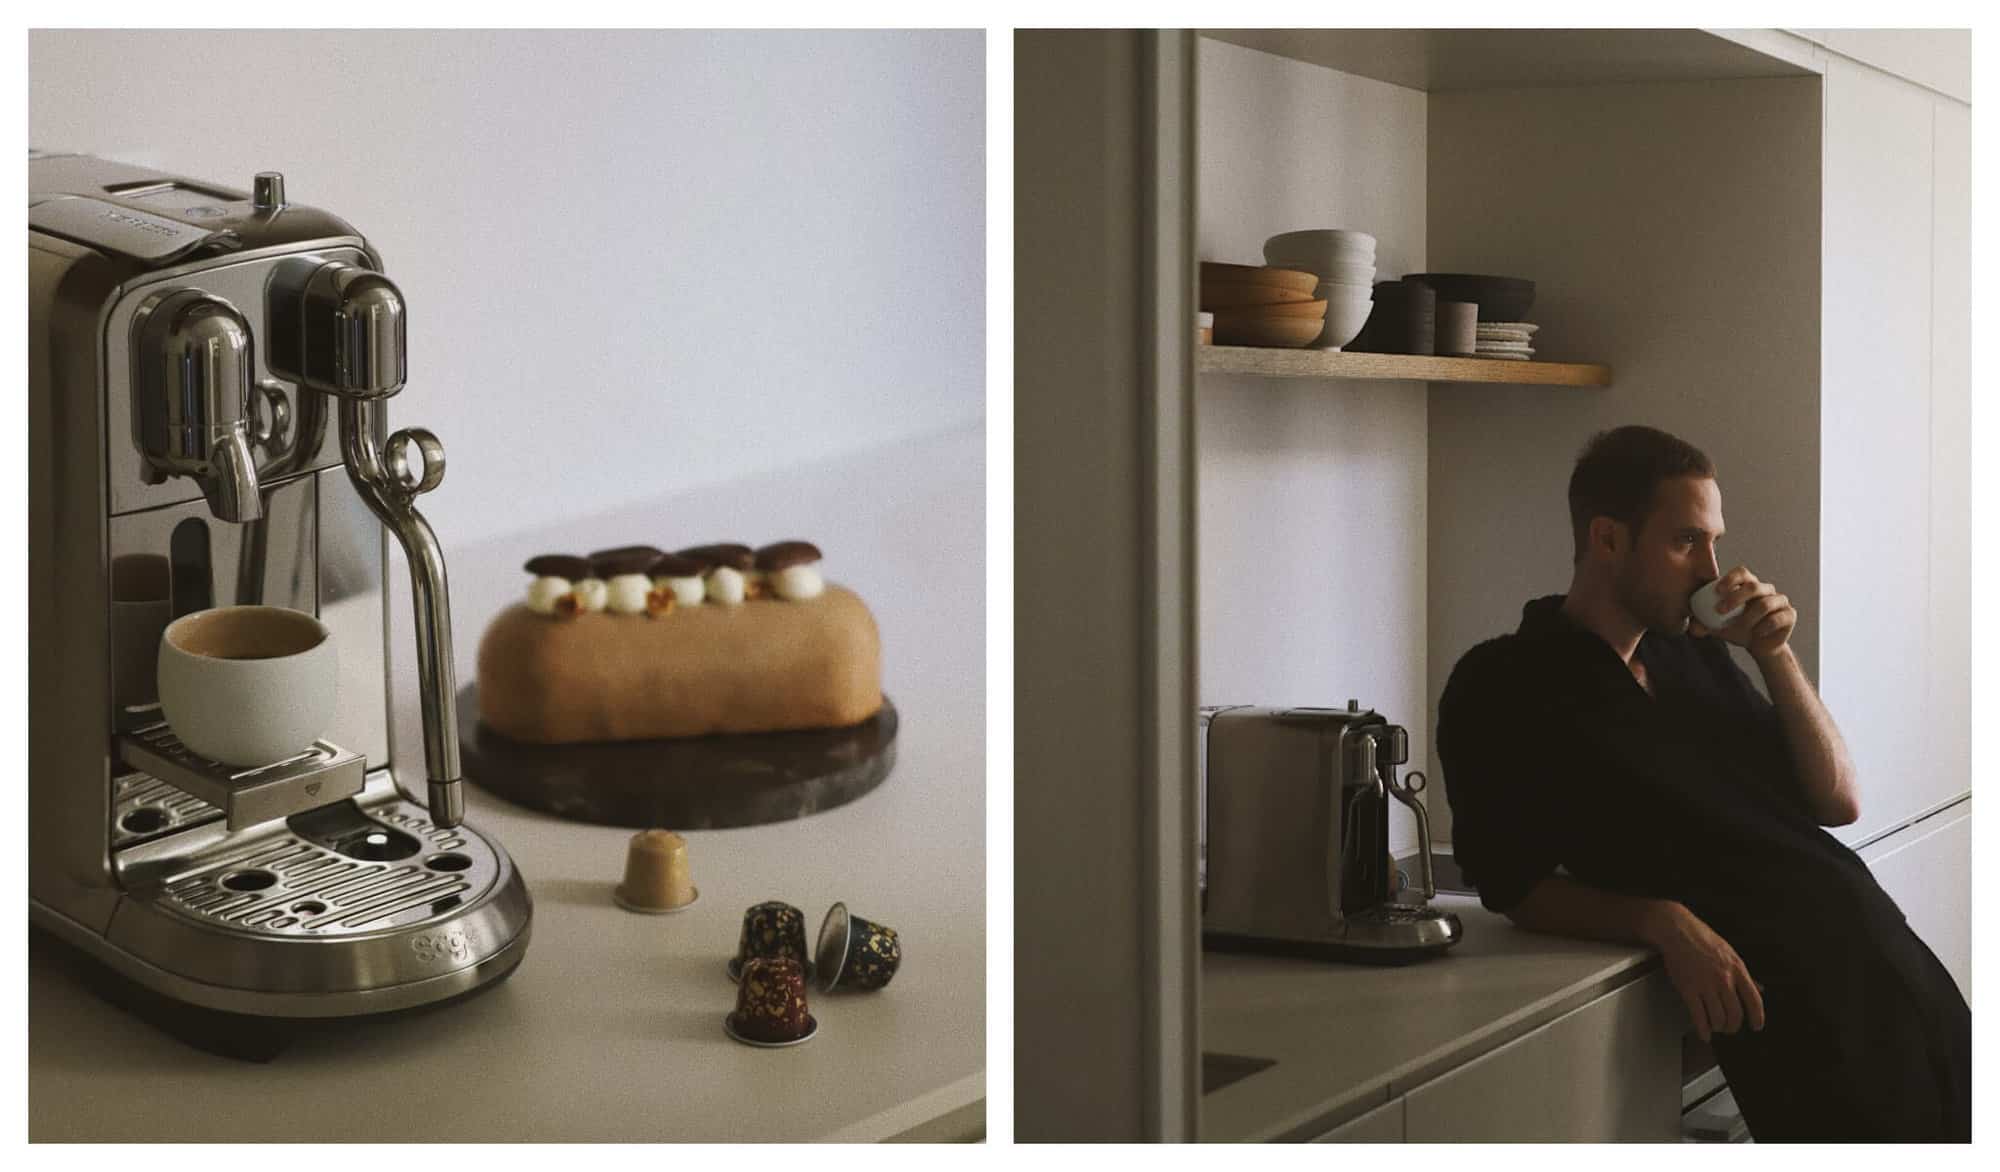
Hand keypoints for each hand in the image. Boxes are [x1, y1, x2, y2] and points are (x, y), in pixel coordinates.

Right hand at [1646, 902, 1765, 1042]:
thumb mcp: (1731, 954)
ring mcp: (1706, 985)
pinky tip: (1704, 1034)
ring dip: (1718, 1027)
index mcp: (1738, 970)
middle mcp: (1724, 980)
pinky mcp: (1688, 989)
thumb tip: (1759, 988)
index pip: (1754, 1001)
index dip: (1757, 1018)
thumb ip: (1745, 974)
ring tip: (1715, 1027)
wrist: (1678, 931)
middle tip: (1729, 1028)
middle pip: (1735, 1014)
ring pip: (1718, 1018)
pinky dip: (1702, 1030)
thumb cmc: (1703, 939)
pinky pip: (1699, 1016)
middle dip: (1733, 1026)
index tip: (1756, 1026)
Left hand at [1689, 565, 1794, 659]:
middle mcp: (1766, 589)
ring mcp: (1780, 601)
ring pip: (1765, 604)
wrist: (1759, 646)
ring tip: (1742, 628)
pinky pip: (1777, 618)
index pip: (1742, 572)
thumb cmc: (1737, 629)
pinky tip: (1757, 633)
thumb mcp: (1718, 627)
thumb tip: (1691, 628)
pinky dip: (1764, 627)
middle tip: (1720, 611)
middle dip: (1735, 597)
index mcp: (1748, 585)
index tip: (1716, 591)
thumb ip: (1704, 624)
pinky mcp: (1789, 614)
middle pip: (1754, 586)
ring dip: (1749, 618)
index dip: (1730, 579)